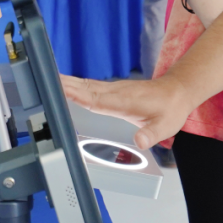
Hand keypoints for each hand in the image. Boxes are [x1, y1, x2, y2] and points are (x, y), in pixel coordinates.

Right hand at [61, 74, 193, 149]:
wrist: (179, 90)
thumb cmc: (171, 108)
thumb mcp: (165, 125)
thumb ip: (151, 134)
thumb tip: (140, 141)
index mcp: (124, 101)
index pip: (95, 98)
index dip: (76, 94)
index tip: (59, 89)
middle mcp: (117, 92)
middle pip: (85, 89)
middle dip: (65, 85)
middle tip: (43, 80)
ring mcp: (115, 89)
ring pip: (87, 85)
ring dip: (68, 83)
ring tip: (48, 81)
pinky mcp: (116, 90)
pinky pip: (92, 87)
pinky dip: (78, 86)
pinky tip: (69, 87)